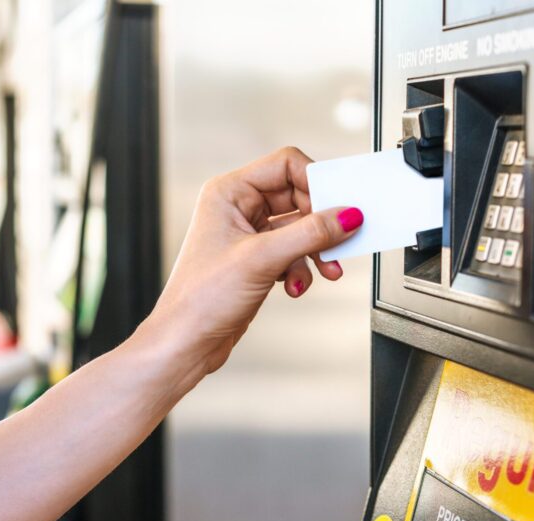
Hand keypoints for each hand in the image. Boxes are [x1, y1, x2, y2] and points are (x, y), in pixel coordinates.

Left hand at [136, 146, 362, 394]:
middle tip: (338, 242)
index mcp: (229, 192)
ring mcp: (248, 235)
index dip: (315, 183)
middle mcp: (238, 208)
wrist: (186, 342)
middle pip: (298, 198)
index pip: (286, 165)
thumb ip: (310, 234)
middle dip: (320, 225)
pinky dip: (302, 270)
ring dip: (315, 251)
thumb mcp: (263, 259)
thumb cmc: (201, 298)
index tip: (339, 205)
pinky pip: (295, 253)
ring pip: (300, 229)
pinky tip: (295, 287)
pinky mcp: (258, 260)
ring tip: (325, 271)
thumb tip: (347, 215)